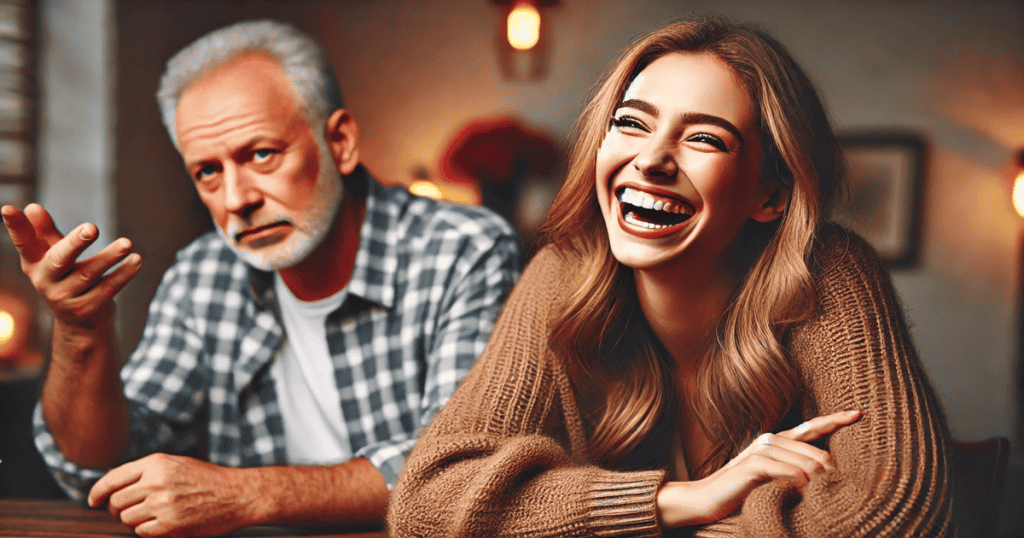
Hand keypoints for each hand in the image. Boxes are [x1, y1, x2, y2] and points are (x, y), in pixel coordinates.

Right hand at [1, 204, 139, 331]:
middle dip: (75, 243)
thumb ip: (47, 233)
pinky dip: (123, 274)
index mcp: (34, 264)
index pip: (24, 243)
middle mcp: (44, 281)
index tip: (8, 208)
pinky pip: (107, 289)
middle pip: (59, 259)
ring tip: (127, 244)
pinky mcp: (85, 310)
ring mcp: (64, 298)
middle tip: (93, 227)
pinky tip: (136, 260)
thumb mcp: (53, 256)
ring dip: (109, 257)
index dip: (16, 227)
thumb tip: (32, 207)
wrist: (80, 323)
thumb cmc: (66, 279)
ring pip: (88, 274)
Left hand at [88, 453, 259, 537]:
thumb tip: (112, 482)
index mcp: (157, 463)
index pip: (113, 478)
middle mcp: (156, 482)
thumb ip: (147, 470)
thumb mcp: (177, 464)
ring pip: (126, 519)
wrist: (238, 494)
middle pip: (116, 501)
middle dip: (117, 509)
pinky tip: (160, 524)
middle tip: (128, 511)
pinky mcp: (170, 526)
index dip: (97, 492)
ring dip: (132, 521)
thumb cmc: (208, 479)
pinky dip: (145, 531)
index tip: (93, 501)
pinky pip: (141, 532)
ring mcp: (162, 505)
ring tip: (150, 516)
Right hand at [657, 409, 861, 527]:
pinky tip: (806, 491)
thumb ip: (793, 472)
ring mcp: (761, 450)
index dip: (835, 418)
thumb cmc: (740, 492)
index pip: (811, 426)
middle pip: (815, 449)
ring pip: (805, 461)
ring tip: (826, 495)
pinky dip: (800, 482)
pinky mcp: (754, 464)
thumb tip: (825, 475)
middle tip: (840, 487)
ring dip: (819, 479)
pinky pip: (787, 471)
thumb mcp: (771, 480)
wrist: (704, 499)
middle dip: (831, 467)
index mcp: (776, 440)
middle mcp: (770, 439)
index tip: (858, 413)